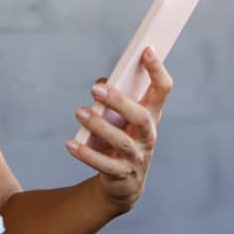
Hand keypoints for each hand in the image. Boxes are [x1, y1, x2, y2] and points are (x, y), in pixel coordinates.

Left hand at [65, 47, 172, 214]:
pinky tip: (70, 145)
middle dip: (119, 102)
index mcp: (152, 116)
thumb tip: (101, 83)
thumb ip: (113, 98)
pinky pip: (104, 165)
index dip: (158, 70)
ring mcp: (137, 157)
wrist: (123, 183)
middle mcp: (148, 136)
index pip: (162, 90)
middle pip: (141, 117)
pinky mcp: (122, 174)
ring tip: (79, 113)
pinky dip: (86, 154)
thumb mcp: (121, 118)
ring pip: (121, 141)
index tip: (146, 50)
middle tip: (95, 89)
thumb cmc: (121, 139)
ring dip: (98, 126)